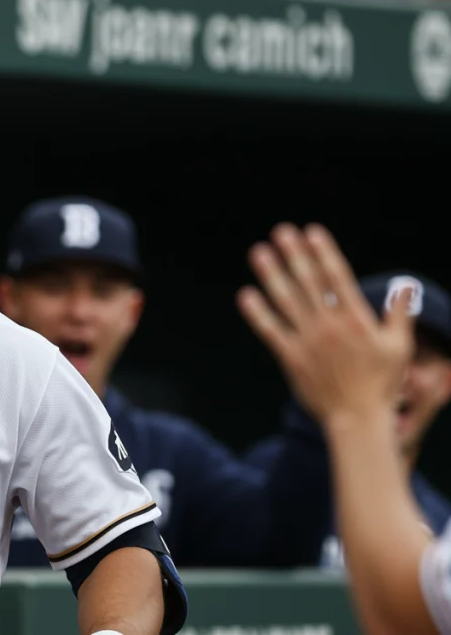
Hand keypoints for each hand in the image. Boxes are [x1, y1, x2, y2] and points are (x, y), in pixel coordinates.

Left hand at [237, 223, 414, 427]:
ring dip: (271, 274)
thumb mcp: (400, 347)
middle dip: (294, 254)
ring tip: (259, 252)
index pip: (337, 276)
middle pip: (308, 282)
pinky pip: (271, 330)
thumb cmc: (382, 384)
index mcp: (356, 319)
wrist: (358, 418)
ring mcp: (308, 341)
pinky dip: (258, 313)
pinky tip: (245, 294)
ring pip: (286, 300)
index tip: (311, 232)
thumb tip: (404, 286)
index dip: (323, 252)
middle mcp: (329, 325)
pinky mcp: (291, 357)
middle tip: (281, 231)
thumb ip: (399, 314)